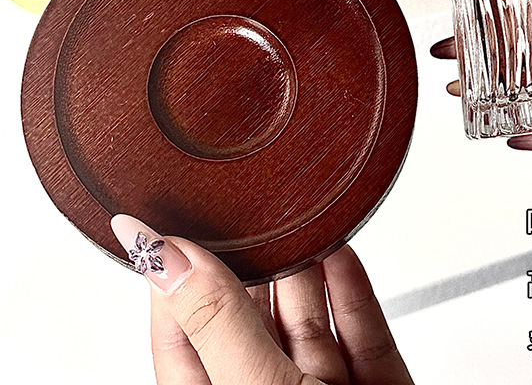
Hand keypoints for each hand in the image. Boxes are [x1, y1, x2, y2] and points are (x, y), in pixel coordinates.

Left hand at [111, 215, 412, 384]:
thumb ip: (218, 326)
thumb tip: (163, 259)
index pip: (181, 333)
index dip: (174, 275)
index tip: (169, 221)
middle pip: (247, 317)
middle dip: (248, 261)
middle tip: (242, 206)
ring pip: (306, 318)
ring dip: (302, 266)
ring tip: (292, 216)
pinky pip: (361, 329)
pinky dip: (350, 287)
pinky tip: (337, 252)